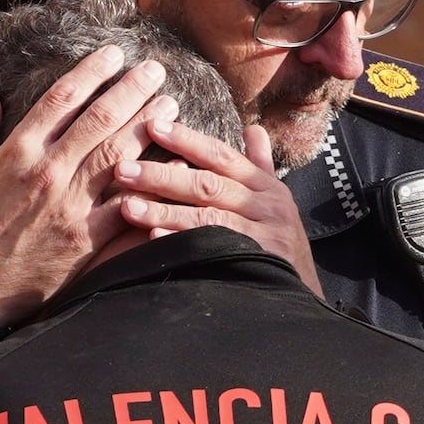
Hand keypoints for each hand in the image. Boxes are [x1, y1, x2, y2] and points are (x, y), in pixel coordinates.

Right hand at [0, 47, 178, 325]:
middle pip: (100, 118)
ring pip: (119, 153)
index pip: (62, 97)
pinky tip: (171, 165)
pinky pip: (127, 205)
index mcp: (16, 151)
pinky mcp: (87, 238)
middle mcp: (47, 172)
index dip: (92, 70)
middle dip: (132, 88)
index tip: (113, 54)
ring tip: (170, 104)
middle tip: (156, 68)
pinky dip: (151, 184)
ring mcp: (70, 205)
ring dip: (148, 125)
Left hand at [114, 120, 322, 294]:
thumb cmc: (280, 244)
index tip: (152, 127)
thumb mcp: (275, 202)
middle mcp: (267, 206)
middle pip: (207, 184)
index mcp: (265, 186)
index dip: (187, 140)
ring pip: (207, 218)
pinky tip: (153, 240)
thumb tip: (253, 129)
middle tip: (122, 170)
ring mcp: (264, 236)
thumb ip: (259, 165)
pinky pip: (213, 250)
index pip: (221, 155)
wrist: (302, 297)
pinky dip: (182, 244)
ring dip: (164, 212)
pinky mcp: (258, 265)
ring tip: (127, 207)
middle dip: (161, 176)